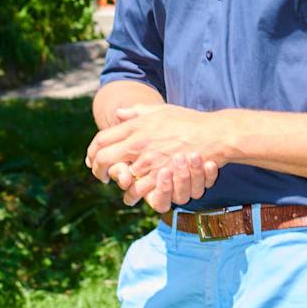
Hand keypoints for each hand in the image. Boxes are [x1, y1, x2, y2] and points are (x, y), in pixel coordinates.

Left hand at [89, 105, 222, 212]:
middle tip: (100, 176)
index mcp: (136, 125)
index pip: (102, 138)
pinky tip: (132, 196)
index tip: (93, 158)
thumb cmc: (189, 121)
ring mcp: (148, 159)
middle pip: (103, 158)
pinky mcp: (160, 174)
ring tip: (118, 187)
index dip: (93, 151)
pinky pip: (138, 188)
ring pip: (119, 176)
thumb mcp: (161, 111)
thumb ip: (137, 112)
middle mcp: (137, 141)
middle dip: (97, 170)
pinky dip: (132, 194)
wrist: (213, 134)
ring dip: (115, 185)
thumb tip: (118, 113)